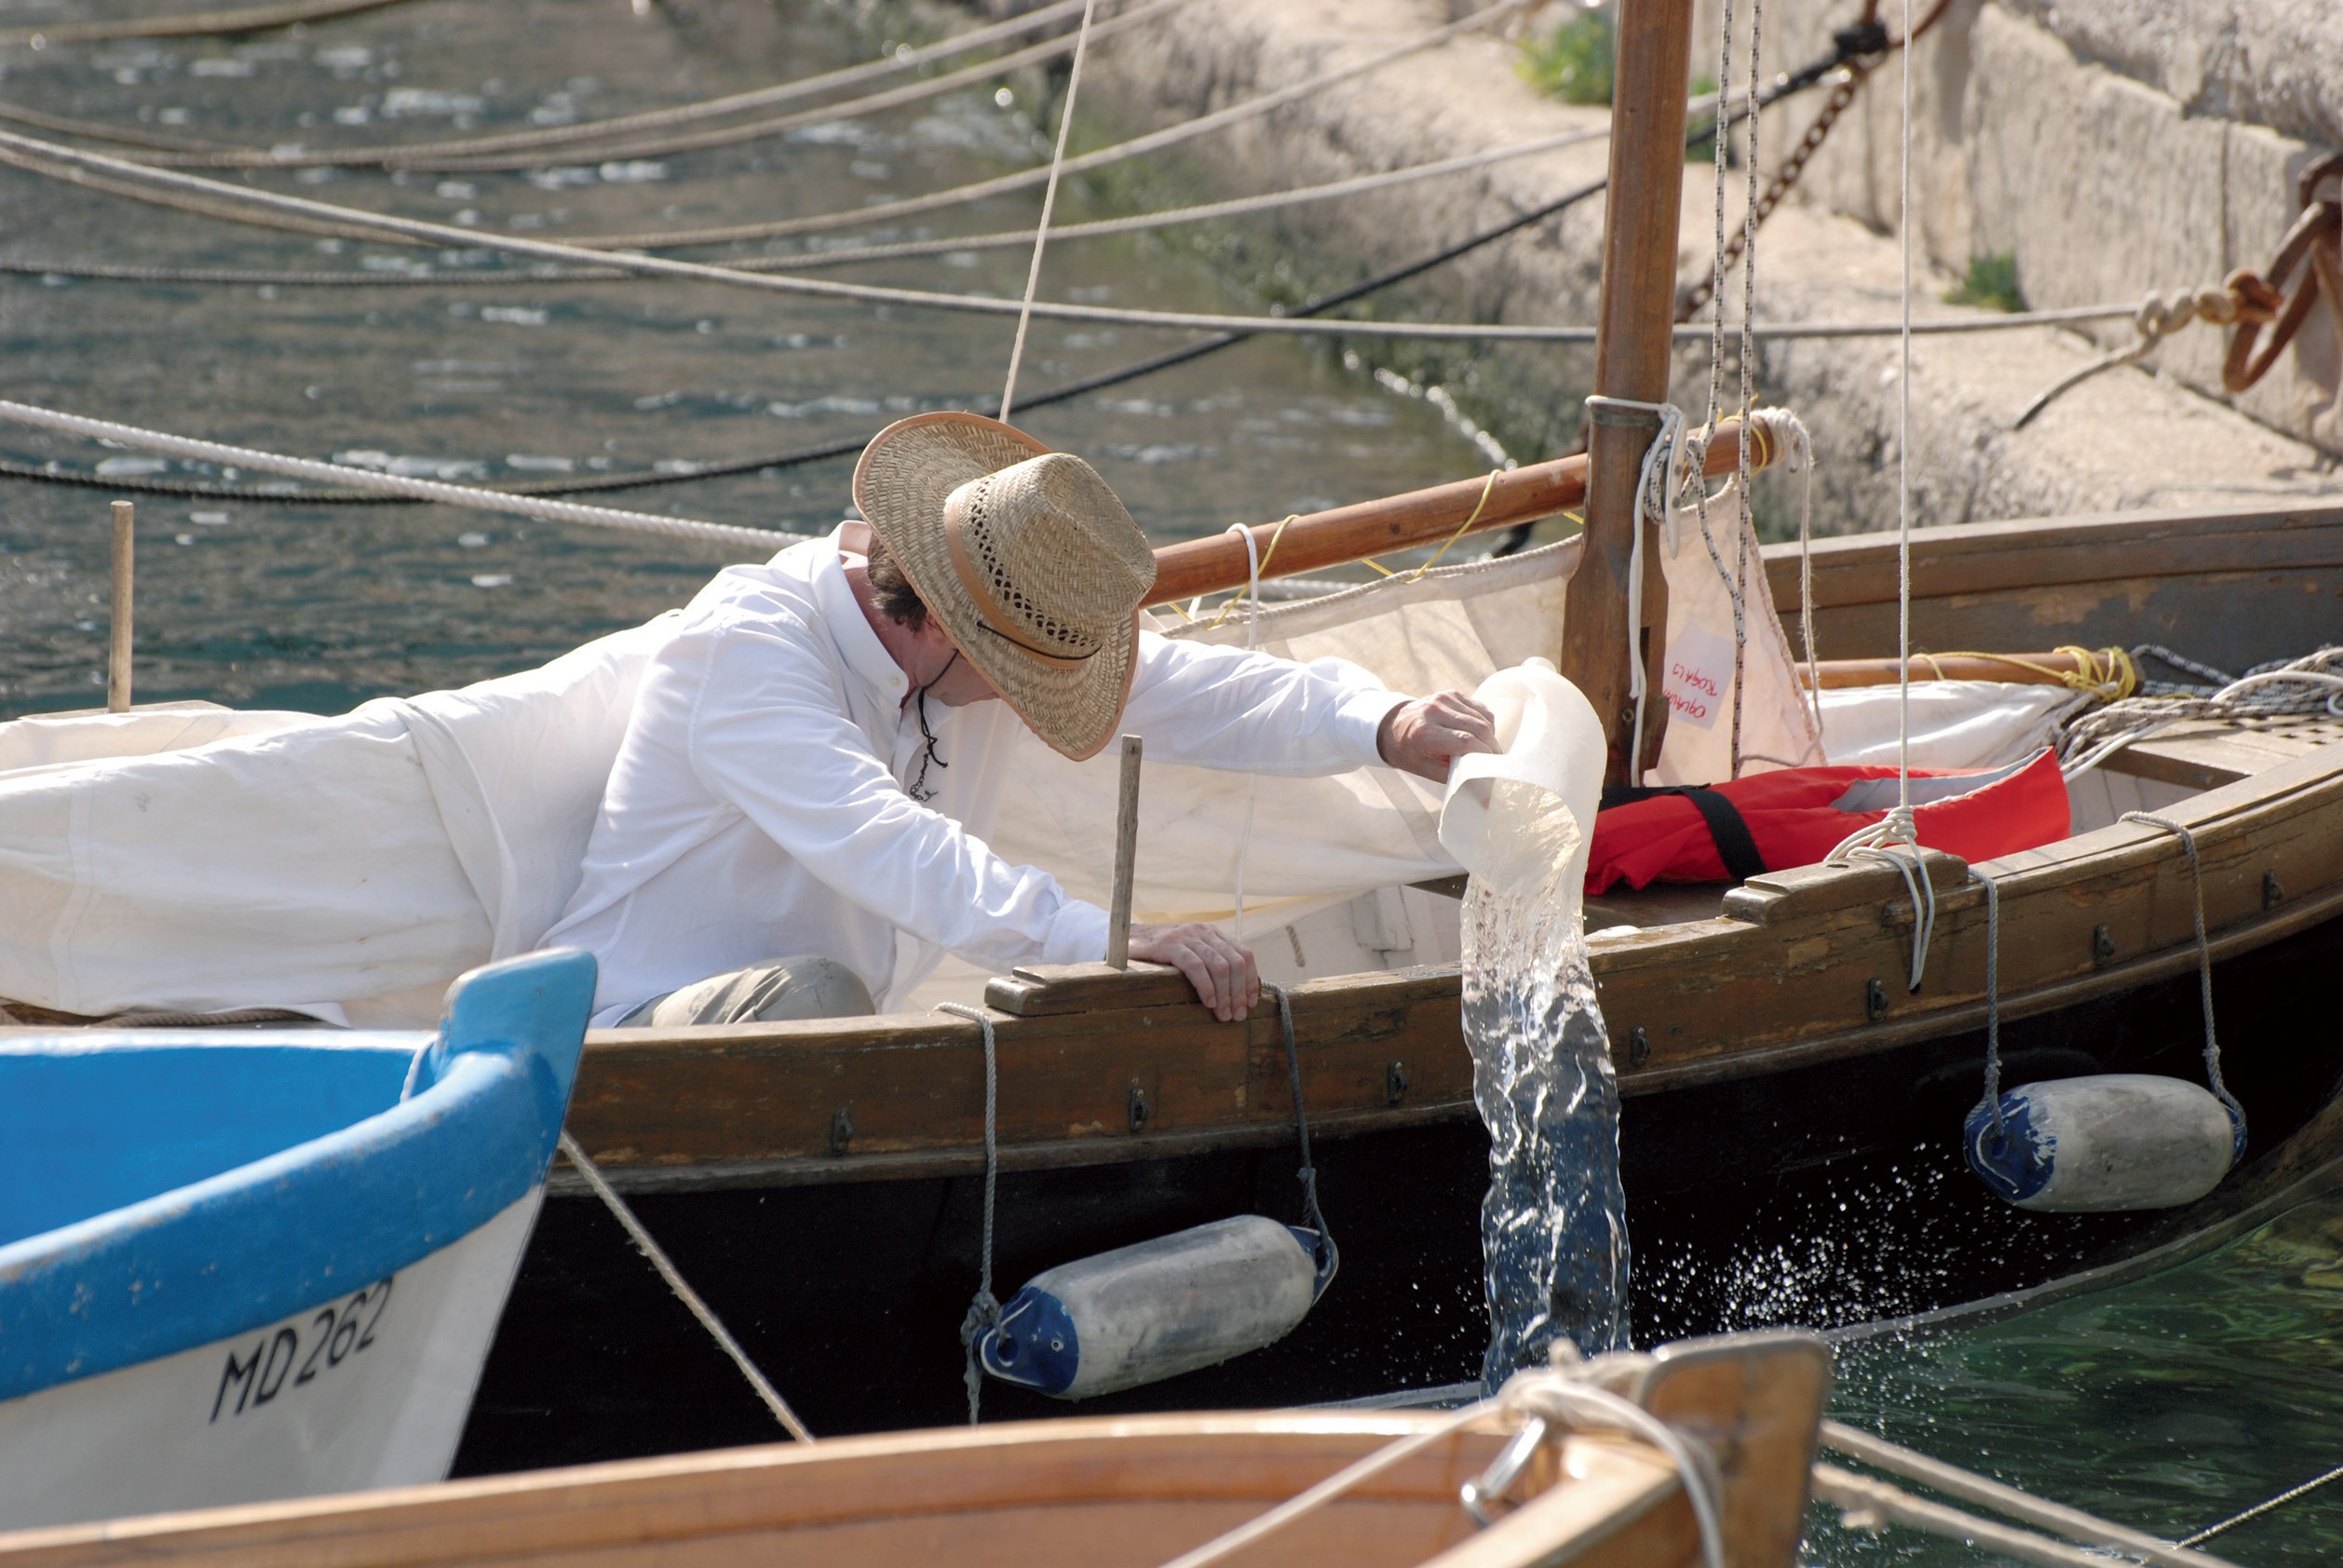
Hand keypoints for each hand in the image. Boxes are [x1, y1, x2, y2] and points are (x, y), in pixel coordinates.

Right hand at [1125, 922, 1259, 1021]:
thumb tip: (1236, 994)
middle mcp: (1203, 931)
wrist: (1126, 939)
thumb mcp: (1190, 953)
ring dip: (1226, 994)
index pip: (1244, 954)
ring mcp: (1186, 936)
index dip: (1251, 980)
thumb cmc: (1161, 955)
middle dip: (1239, 992)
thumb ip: (1210, 964)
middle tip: (1237, 1016)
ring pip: (1219, 965)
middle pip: (1235, 962)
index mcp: (1212, 934)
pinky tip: (1208, 1002)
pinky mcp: (1169, 944)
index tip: (1251, 1003)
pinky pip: (1195, 966)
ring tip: (1223, 1014)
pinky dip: (1206, 986)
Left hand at [1377, 690, 1498, 781]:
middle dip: (1492, 746)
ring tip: (1485, 749)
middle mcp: (1434, 710)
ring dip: (1490, 736)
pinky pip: (1480, 709)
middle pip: (1478, 727)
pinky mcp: (1451, 693)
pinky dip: (1485, 723)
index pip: (1465, 741)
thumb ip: (1454, 774)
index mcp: (1424, 732)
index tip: (1490, 766)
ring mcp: (1443, 698)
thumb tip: (1483, 783)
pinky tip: (1478, 734)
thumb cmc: (1409, 752)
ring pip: (1483, 717)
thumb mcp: (1426, 770)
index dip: (1483, 754)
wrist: (1392, 726)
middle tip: (1494, 761)